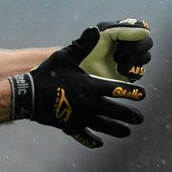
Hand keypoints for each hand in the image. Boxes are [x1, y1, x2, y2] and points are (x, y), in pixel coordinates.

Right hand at [8, 26, 146, 147]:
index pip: (117, 90)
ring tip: (127, 132)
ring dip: (117, 129)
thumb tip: (96, 29)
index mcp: (91, 86)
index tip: (143, 95)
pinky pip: (84, 136)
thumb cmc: (48, 73)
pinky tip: (99, 143)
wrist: (29, 95)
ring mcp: (81, 117)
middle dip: (129, 116)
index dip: (132, 93)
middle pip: (115, 112)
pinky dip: (92, 140)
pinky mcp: (70, 126)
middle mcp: (89, 104)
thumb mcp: (66, 56)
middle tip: (140, 119)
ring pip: (104, 126)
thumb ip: (83, 44)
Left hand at [79, 19, 152, 81]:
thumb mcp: (107, 33)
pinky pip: (140, 72)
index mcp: (124, 32)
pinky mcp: (130, 75)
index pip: (142, 27)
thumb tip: (147, 32)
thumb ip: (126, 30)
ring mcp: (131, 60)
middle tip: (120, 49)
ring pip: (146, 57)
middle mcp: (130, 45)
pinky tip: (119, 69)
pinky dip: (130, 70)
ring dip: (132, 58)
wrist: (83, 68)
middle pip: (148, 42)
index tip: (126, 36)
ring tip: (116, 60)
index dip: (138, 32)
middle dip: (136, 47)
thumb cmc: (92, 48)